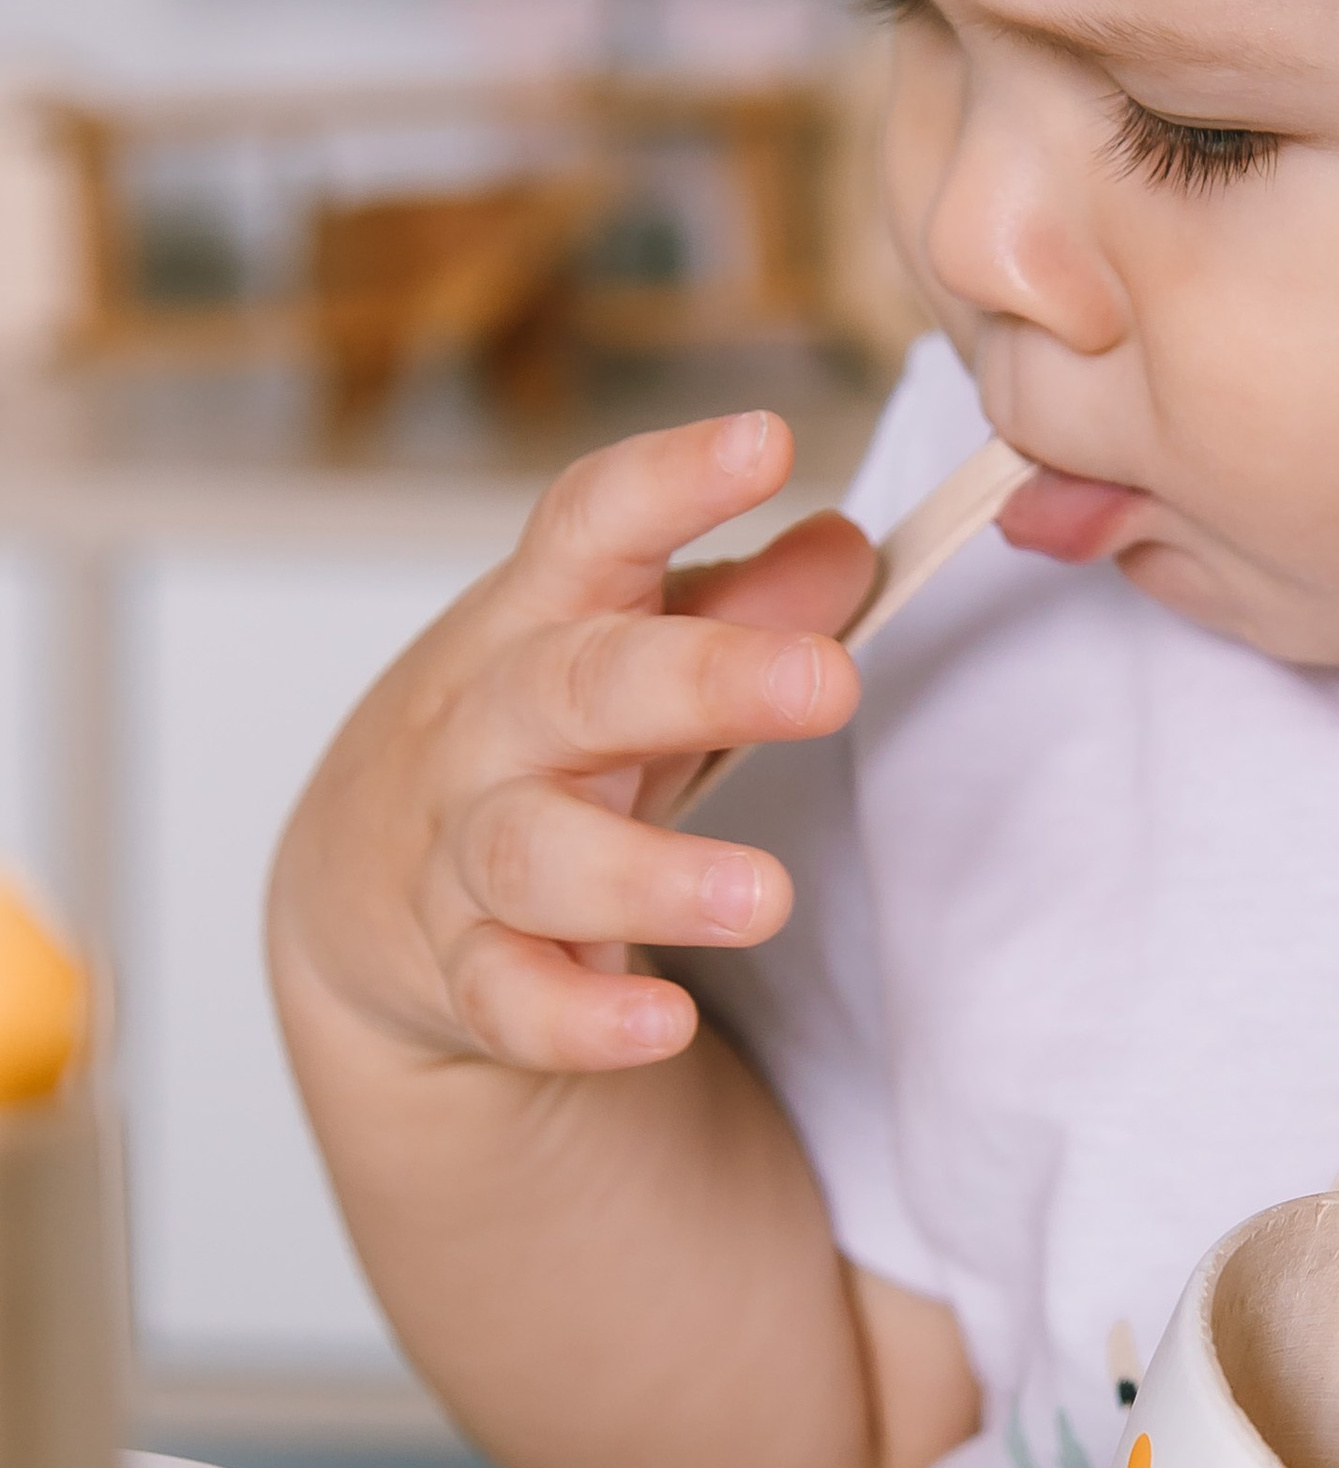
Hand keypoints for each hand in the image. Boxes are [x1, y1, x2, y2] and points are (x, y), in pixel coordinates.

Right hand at [270, 411, 864, 1078]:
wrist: (358, 882)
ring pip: (535, 856)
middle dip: (705, 679)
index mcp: (540, 616)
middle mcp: (491, 723)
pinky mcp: (460, 971)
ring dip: (650, 877)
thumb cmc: (535, 732)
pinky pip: (508, 1001)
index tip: (767, 440)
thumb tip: (851, 548)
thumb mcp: (629, 647)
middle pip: (579, 686)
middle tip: (830, 683)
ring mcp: (461, 851)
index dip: (672, 479)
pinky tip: (663, 1027)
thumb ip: (743, 602)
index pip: (590, 525)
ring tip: (764, 896)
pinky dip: (579, 1020)